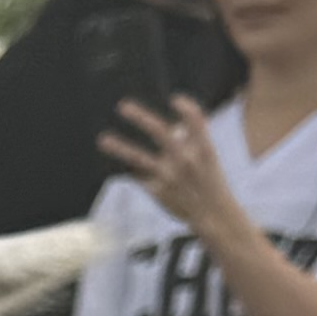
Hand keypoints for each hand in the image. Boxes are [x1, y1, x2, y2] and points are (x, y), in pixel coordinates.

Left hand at [96, 95, 246, 245]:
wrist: (214, 216)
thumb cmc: (210, 182)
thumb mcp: (209, 159)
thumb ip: (193, 141)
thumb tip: (174, 128)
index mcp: (203, 148)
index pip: (195, 120)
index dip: (185, 108)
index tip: (174, 99)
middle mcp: (185, 159)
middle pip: (159, 132)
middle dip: (140, 118)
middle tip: (122, 106)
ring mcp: (169, 175)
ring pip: (138, 157)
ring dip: (119, 147)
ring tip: (102, 139)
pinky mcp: (157, 190)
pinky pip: (138, 174)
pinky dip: (129, 168)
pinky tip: (121, 166)